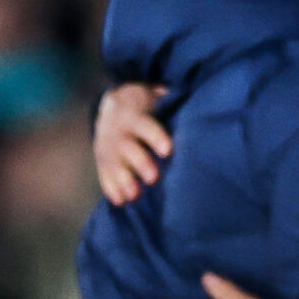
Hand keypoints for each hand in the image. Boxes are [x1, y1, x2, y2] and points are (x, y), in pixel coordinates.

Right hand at [94, 82, 169, 206]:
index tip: (167, 151)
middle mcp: (119, 131)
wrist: (112, 107)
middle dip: (141, 163)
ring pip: (115, 163)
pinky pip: (104, 173)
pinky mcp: (102, 160)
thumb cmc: (146, 106)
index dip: (156, 137)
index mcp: (135, 114)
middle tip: (153, 178)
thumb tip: (196, 110)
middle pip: (129, 148)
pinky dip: (111, 188)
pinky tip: (119, 201)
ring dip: (124, 180)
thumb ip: (170, 104)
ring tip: (134, 196)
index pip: (145, 126)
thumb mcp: (154, 98)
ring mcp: (108, 146)